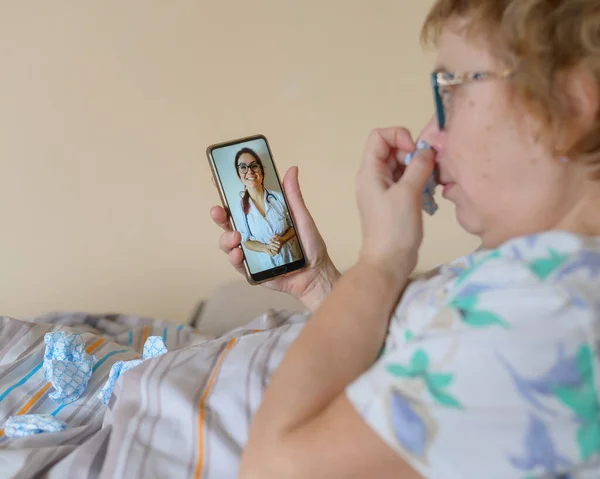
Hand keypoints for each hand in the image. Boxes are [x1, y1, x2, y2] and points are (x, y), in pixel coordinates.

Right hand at [210, 167, 340, 310]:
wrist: (316, 274)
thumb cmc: (310, 245)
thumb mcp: (301, 216)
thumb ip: (293, 195)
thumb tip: (292, 169)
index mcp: (261, 220)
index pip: (239, 204)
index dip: (225, 193)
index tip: (215, 179)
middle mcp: (253, 234)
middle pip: (228, 223)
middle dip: (219, 216)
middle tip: (217, 210)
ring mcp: (250, 252)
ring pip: (228, 244)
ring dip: (226, 239)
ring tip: (235, 237)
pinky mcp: (253, 271)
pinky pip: (238, 265)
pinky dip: (235, 259)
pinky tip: (238, 254)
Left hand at [356, 128, 435, 279]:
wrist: (389, 261)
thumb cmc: (394, 228)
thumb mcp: (408, 193)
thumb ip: (418, 167)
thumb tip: (427, 151)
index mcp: (370, 172)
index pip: (379, 136)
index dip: (398, 137)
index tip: (414, 152)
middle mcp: (374, 177)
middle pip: (393, 149)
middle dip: (413, 154)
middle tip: (428, 169)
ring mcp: (383, 190)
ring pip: (402, 165)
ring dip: (419, 169)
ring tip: (431, 183)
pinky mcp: (394, 201)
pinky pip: (406, 181)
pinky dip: (419, 182)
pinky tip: (429, 195)